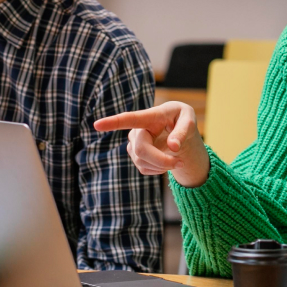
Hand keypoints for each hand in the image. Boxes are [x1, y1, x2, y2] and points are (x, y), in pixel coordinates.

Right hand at [94, 102, 209, 187]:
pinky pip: (144, 169)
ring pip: (142, 162)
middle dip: (161, 160)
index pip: (130, 119)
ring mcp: (134, 143)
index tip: (97, 125)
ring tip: (177, 159)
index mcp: (151, 116)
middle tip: (179, 162)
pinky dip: (158, 170)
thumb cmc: (182, 119)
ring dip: (162, 165)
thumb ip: (182, 132)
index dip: (113, 122)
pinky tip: (166, 162)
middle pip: (141, 150)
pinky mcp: (135, 155)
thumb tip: (173, 147)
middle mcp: (138, 129)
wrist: (177, 130)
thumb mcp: (189, 121)